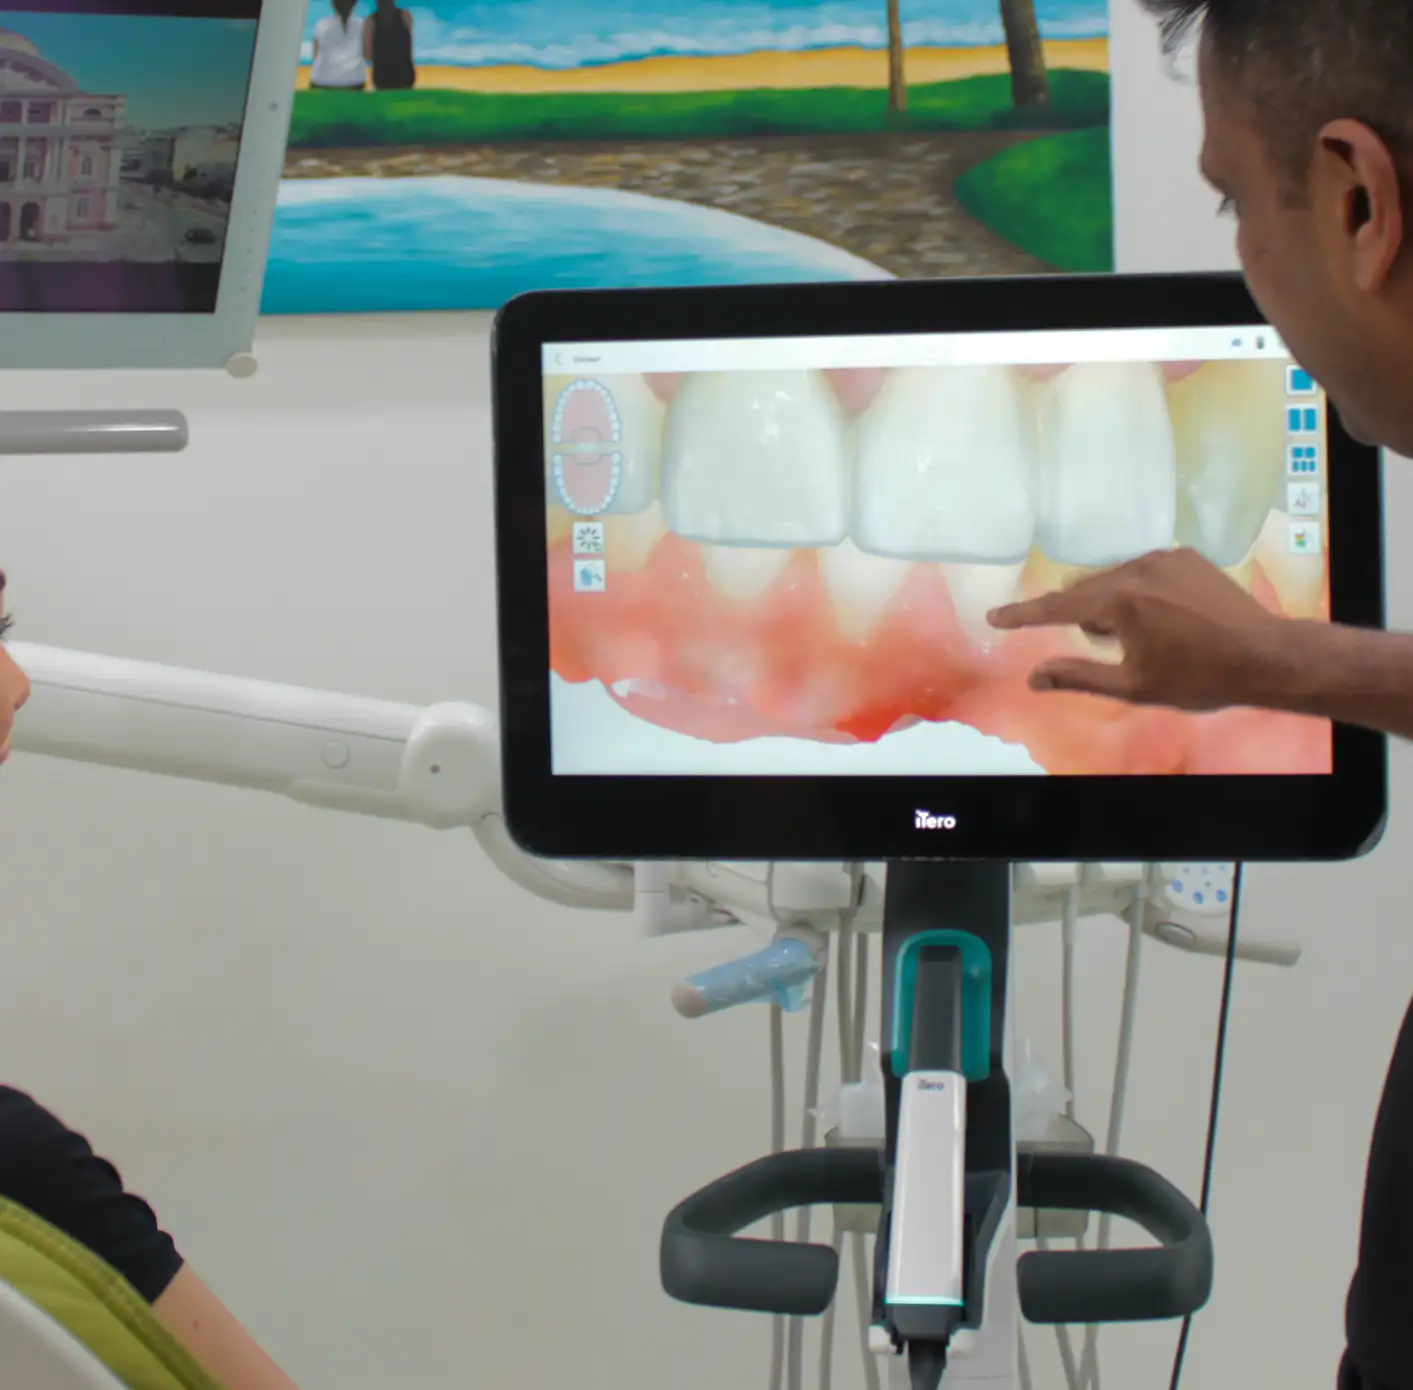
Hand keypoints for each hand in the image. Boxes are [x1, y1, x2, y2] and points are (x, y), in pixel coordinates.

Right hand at [987, 548, 1292, 709]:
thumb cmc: (1198, 677)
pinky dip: (1138, 592)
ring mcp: (1163, 559)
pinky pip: (1142, 571)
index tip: (994, 617)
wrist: (1266, 656)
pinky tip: (1166, 619)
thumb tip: (1034, 677)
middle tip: (1115, 650)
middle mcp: (1137, 570)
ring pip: (1113, 580)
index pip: (1055, 608)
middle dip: (1085, 620)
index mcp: (1120, 602)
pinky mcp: (1185, 557)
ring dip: (1112, 606)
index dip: (1021, 615)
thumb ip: (1078, 677)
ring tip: (1146, 638)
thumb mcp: (1133, 687)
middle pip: (1085, 592)